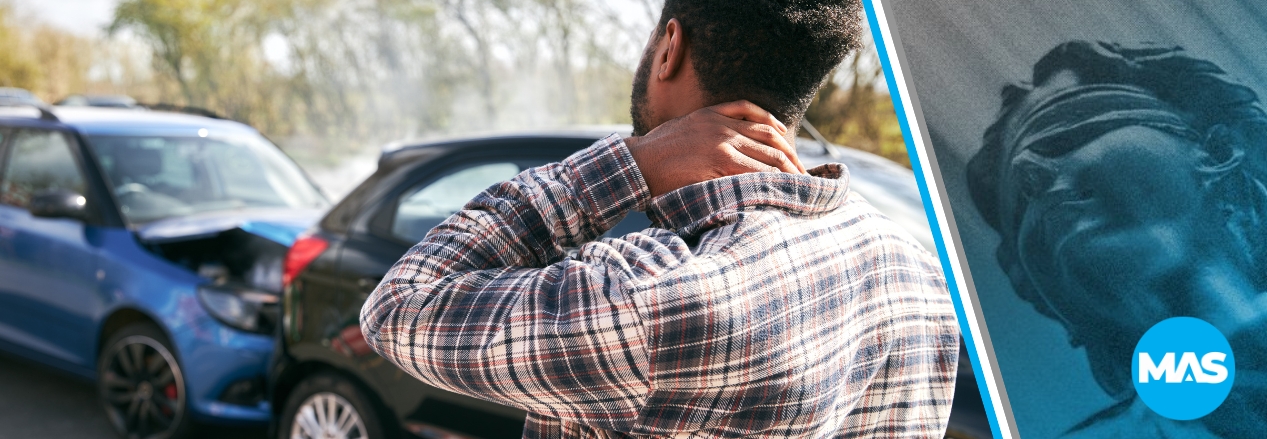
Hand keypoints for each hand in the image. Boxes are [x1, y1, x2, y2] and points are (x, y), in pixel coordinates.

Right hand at [624, 100, 805, 197]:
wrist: (637, 164)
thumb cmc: (656, 152)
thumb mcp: (684, 128)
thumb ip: (709, 129)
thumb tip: (730, 147)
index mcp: (715, 113)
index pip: (761, 120)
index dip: (781, 138)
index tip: (791, 154)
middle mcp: (723, 125)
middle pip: (771, 138)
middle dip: (791, 158)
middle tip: (804, 175)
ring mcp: (722, 143)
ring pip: (767, 155)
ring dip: (787, 171)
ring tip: (799, 185)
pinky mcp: (718, 162)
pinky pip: (754, 170)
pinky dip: (770, 179)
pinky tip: (780, 187)